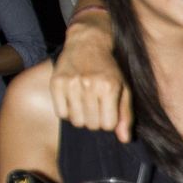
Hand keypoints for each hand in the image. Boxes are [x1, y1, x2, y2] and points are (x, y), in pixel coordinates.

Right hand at [50, 20, 132, 142]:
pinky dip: (67, 111)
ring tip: (85, 102)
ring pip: (76, 121)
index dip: (109, 121)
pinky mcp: (56, 83)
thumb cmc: (109, 69)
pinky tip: (73, 100)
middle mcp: (90, 85)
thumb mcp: (124, 89)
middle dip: (95, 120)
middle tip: (95, 105)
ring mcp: (71, 84)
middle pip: (92, 125)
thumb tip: (124, 139)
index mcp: (109, 87)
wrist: (87, 43)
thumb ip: (126, 115)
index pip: (108, 125)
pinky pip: (61, 114)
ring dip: (81, 117)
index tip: (108, 110)